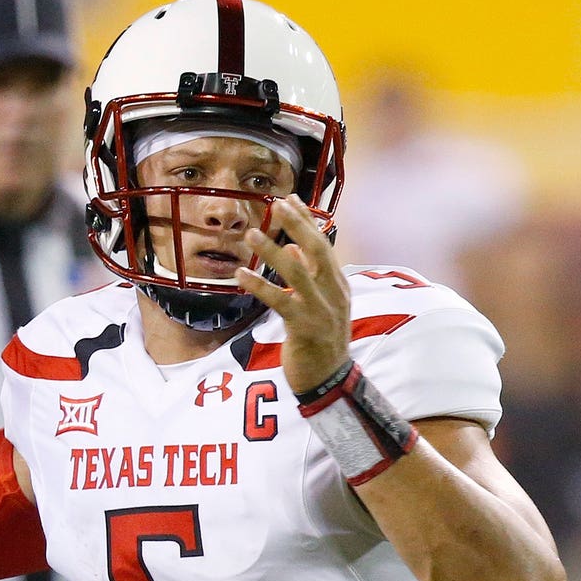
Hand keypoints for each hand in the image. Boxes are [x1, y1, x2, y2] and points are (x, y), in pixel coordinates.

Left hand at [236, 195, 349, 392]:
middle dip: (296, 224)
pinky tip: (242, 274)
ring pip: (297, 271)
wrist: (329, 380)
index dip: (307, 221)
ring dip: (273, 250)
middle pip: (316, 250)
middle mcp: (334, 293)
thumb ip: (310, 276)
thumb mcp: (321, 305)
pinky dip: (260, 285)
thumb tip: (295, 248)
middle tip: (276, 204)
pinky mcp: (304, 327)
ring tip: (251, 233)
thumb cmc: (321, 342)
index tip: (291, 199)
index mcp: (339, 286)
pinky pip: (280, 301)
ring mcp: (321, 310)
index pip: (323, 245)